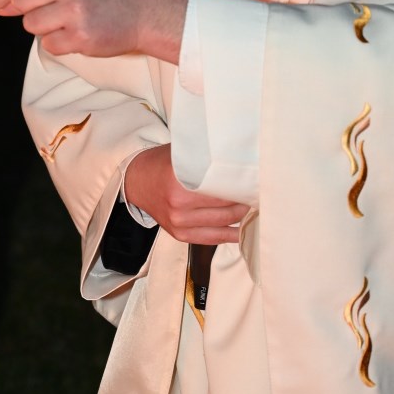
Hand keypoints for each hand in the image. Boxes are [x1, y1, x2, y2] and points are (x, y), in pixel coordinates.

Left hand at [0, 0, 186, 62]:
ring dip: (46, 29)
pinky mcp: (80, 35)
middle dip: (28, 11)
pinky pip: (50, 45)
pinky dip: (61, 44)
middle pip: (21, 2)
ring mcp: (74, 10)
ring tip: (73, 21)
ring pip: (32, 26)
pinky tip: (81, 34)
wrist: (147, 12)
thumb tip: (0, 4)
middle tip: (51, 12)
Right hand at [126, 145, 247, 243]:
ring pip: (223, 224)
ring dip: (240, 217)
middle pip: (226, 209)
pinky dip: (229, 235)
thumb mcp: (181, 155)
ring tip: (252, 206)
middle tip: (257, 193)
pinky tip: (242, 231)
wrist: (136, 182)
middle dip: (245, 201)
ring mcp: (179, 224)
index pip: (222, 190)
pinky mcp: (180, 235)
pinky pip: (212, 239)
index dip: (242, 186)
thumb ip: (205, 159)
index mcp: (179, 185)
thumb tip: (236, 157)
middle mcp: (179, 208)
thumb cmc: (161, 165)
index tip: (255, 181)